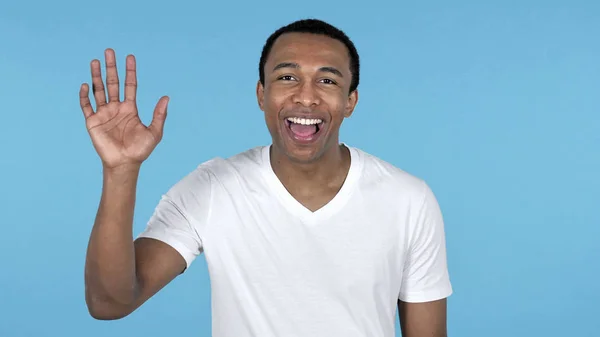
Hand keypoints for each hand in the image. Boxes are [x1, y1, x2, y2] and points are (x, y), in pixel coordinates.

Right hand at [79, 49, 168, 169]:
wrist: (125, 164)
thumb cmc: (140, 150)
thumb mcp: (154, 132)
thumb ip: (159, 115)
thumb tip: (166, 97)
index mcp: (130, 109)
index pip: (130, 85)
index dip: (130, 71)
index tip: (130, 57)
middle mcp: (116, 108)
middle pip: (112, 83)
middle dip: (111, 68)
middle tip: (109, 51)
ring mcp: (104, 114)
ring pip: (99, 90)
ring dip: (96, 76)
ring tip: (95, 61)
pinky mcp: (93, 122)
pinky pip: (86, 106)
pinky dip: (85, 96)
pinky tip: (86, 85)